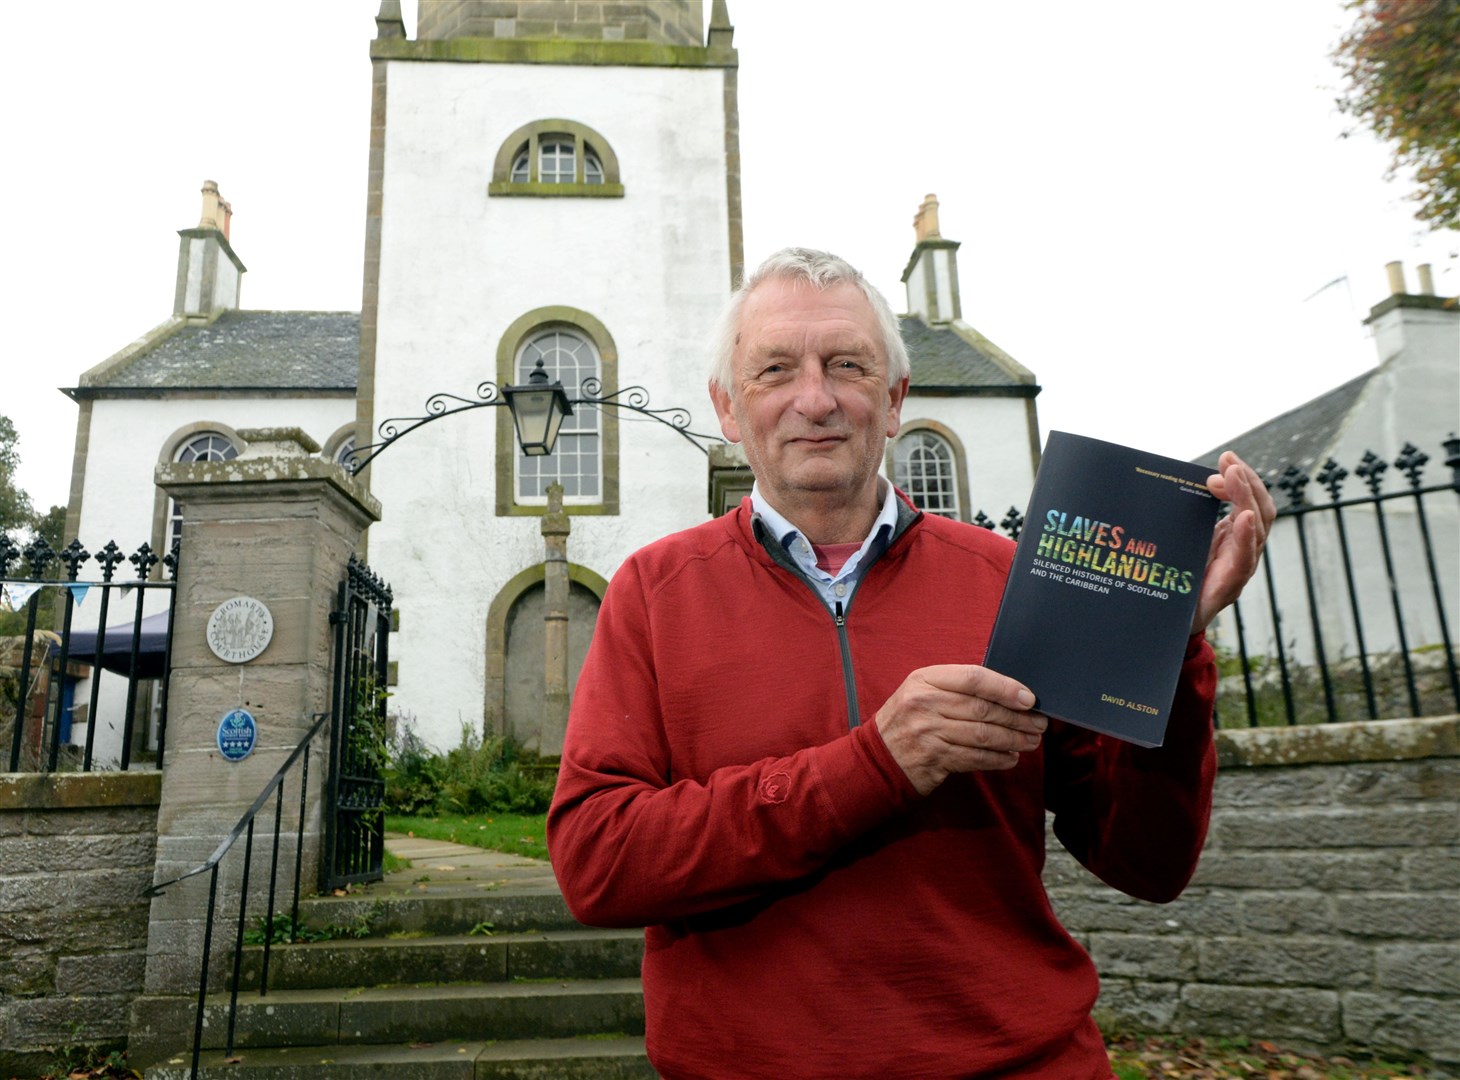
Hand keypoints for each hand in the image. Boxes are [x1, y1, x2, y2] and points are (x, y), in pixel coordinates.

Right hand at [875, 665, 1046, 795]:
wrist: (878, 756)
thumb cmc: (909, 720)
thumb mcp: (923, 691)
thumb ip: (957, 688)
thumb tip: (1008, 692)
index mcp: (924, 679)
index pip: (973, 678)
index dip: (1005, 687)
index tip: (1029, 698)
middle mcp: (925, 703)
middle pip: (982, 708)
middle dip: (1017, 718)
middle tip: (1039, 723)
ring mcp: (928, 732)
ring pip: (983, 735)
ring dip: (1013, 739)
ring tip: (1031, 741)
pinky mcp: (934, 758)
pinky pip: (975, 758)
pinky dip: (998, 759)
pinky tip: (1011, 757)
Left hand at [1193, 450, 1275, 632]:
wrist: (1167, 622)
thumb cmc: (1178, 579)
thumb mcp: (1185, 539)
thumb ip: (1188, 515)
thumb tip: (1179, 481)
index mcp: (1234, 537)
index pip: (1249, 501)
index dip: (1243, 479)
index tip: (1226, 458)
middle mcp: (1243, 551)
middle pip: (1259, 510)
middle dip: (1247, 482)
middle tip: (1228, 460)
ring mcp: (1240, 568)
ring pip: (1256, 529)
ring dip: (1246, 498)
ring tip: (1235, 475)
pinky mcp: (1230, 586)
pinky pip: (1244, 558)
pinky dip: (1246, 535)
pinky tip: (1242, 517)